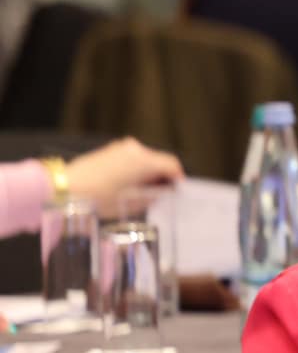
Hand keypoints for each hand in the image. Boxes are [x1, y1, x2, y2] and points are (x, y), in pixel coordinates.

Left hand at [61, 138, 183, 214]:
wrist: (63, 189)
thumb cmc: (96, 198)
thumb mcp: (130, 204)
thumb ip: (152, 198)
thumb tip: (162, 194)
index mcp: (143, 160)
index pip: (172, 164)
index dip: (177, 178)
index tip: (177, 191)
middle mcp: (134, 149)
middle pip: (158, 160)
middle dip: (162, 176)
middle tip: (160, 194)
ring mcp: (120, 148)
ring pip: (144, 159)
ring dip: (148, 173)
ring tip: (142, 192)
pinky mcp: (109, 150)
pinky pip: (131, 158)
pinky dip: (135, 169)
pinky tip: (127, 185)